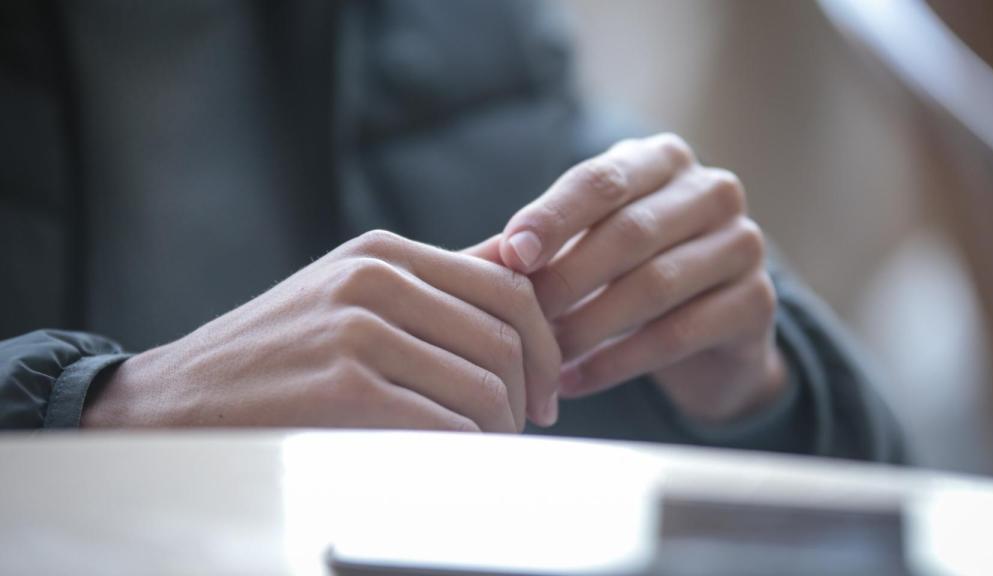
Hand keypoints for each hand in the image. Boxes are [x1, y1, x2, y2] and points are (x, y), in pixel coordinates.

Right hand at [82, 230, 560, 431]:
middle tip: (524, 428)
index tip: (546, 390)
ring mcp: (357, 333)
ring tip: (485, 450)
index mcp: (383, 253)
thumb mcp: (351, 293)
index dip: (544, 345)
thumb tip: (520, 268)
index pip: (508, 288)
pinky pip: (445, 428)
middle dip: (530, 395)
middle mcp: (374, 281)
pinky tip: (453, 463)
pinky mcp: (344, 392)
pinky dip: (465, 453)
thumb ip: (435, 283)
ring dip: (501, 431)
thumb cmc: (278, 354)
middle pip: (505, 340)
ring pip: (483, 388)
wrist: (177, 399)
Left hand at [498, 134, 786, 422]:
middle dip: (567, 279)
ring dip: (589, 326)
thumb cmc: (628, 271)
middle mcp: (712, 191)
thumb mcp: (585, 246)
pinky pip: (678, 334)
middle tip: (520, 318)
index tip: (510, 254)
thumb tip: (474, 261)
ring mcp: (744, 244)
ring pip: (655, 285)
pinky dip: (617, 363)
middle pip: (630, 233)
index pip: (602, 179)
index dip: (552, 216)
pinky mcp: (757, 303)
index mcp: (663, 159)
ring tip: (543, 358)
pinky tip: (575, 382)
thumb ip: (539, 247)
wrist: (709, 331)